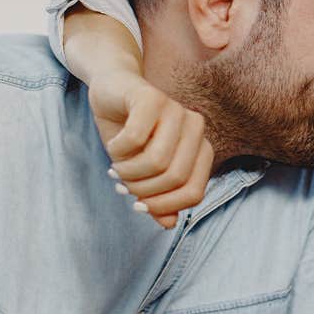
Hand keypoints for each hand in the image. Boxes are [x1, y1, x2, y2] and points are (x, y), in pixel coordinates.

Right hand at [88, 69, 213, 228]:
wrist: (111, 90)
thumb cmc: (130, 134)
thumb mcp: (143, 172)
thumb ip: (158, 198)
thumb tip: (169, 223)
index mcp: (201, 147)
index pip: (194, 193)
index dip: (164, 206)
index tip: (138, 205)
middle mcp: (195, 127)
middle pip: (175, 178)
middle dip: (142, 189)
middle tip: (122, 183)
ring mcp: (176, 109)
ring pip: (156, 161)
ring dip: (128, 171)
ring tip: (117, 166)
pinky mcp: (152, 97)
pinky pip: (135, 138)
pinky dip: (118, 150)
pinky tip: (114, 145)